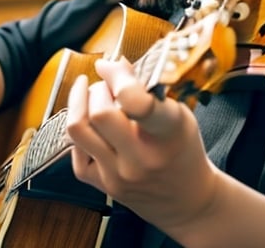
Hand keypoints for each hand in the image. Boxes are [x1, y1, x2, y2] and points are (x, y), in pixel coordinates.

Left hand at [66, 56, 217, 234]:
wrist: (188, 199)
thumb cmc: (184, 150)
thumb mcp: (179, 114)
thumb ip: (147, 90)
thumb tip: (114, 64)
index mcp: (167, 132)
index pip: (136, 101)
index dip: (117, 76)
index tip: (111, 65)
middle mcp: (140, 157)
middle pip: (99, 112)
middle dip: (98, 88)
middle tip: (107, 85)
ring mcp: (118, 174)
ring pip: (78, 129)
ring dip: (80, 103)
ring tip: (92, 96)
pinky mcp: (103, 186)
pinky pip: (75, 150)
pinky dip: (80, 130)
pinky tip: (92, 124)